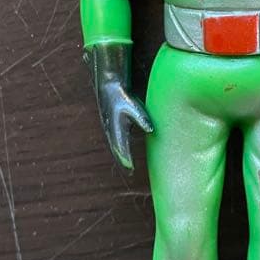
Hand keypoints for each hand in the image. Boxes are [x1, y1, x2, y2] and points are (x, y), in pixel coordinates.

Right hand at [84, 43, 152, 170]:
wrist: (108, 87)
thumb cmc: (121, 96)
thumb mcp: (133, 107)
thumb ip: (142, 118)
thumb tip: (150, 128)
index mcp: (117, 127)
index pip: (121, 148)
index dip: (127, 159)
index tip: (131, 168)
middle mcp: (111, 130)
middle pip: (117, 150)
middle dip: (123, 161)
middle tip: (130, 172)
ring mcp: (110, 128)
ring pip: (115, 146)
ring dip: (120, 157)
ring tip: (128, 168)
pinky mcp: (111, 126)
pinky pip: (115, 140)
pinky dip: (119, 149)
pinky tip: (125, 153)